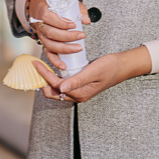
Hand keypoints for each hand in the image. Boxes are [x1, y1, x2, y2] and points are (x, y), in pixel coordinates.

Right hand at [29, 0, 87, 71]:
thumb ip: (78, 10)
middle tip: (81, 36)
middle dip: (68, 36)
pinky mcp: (44, 43)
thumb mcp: (66, 2)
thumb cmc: (54, 5)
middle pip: (51, 33)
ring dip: (64, 49)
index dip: (61, 23)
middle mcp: (40, 24)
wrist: (40, 7)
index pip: (49, 18)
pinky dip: (55, 60)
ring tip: (77, 48)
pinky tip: (63, 65)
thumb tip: (86, 20)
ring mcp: (42, 35)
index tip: (73, 24)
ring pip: (50, 44)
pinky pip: (48, 53)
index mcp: (43, 11)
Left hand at [35, 47, 150, 103]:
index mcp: (81, 94)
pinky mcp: (81, 85)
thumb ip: (77, 80)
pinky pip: (65, 84)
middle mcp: (79, 95)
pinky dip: (56, 78)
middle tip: (36, 66)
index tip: (37, 63)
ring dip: (48, 80)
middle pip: (54, 92)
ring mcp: (80, 91)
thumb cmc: (110, 67)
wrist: (122, 66)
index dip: (45, 75)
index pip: (57, 86)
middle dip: (43, 80)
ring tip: (41, 67)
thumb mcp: (93, 71)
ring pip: (58, 89)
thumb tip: (61, 88)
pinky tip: (54, 68)